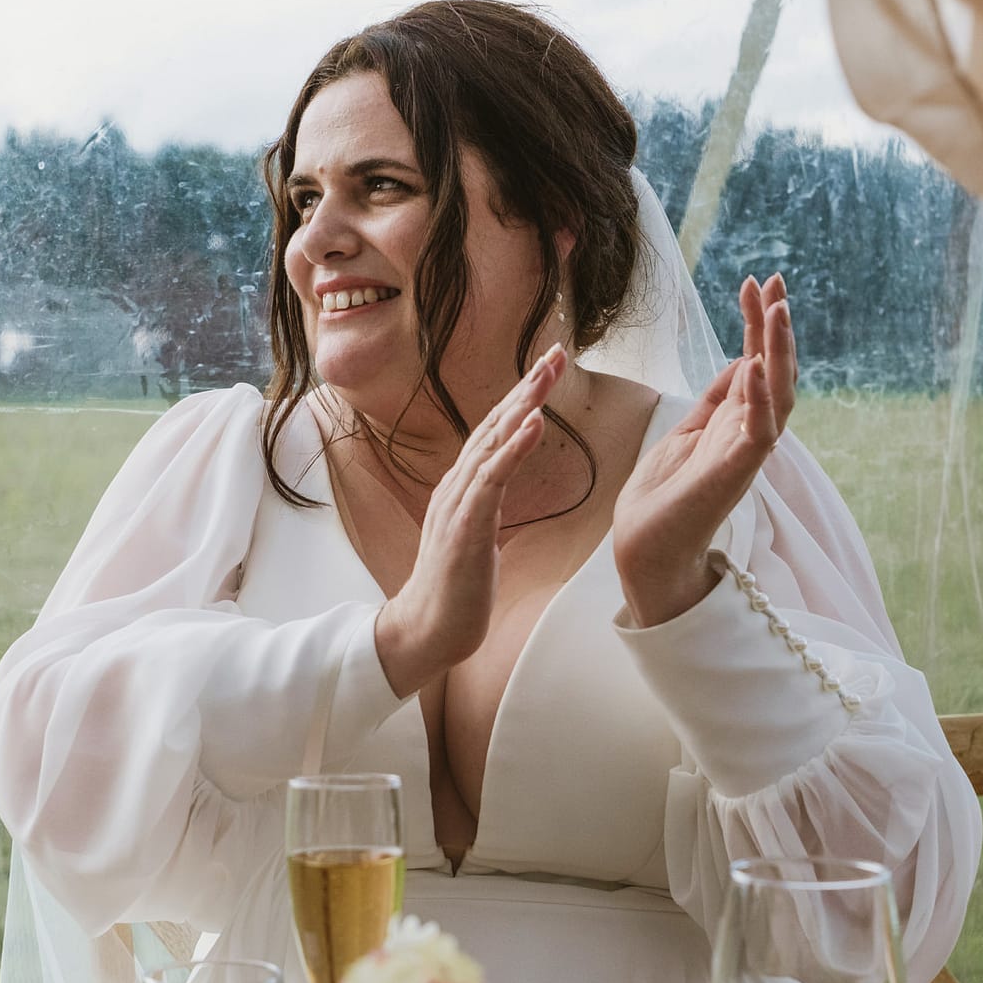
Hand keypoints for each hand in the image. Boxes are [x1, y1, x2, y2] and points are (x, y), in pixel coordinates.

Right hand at [373, 344, 565, 695]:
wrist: (427, 631)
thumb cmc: (455, 592)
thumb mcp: (476, 540)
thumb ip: (484, 509)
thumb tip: (498, 492)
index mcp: (461, 490)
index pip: (495, 435)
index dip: (521, 400)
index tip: (547, 371)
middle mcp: (456, 488)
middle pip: (494, 425)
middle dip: (526, 387)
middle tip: (555, 351)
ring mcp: (458, 504)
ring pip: (493, 443)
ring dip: (522, 405)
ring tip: (547, 373)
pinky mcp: (466, 526)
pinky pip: (492, 479)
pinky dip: (513, 448)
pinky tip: (534, 424)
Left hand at [613, 273, 796, 626]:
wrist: (645, 547)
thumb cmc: (662, 497)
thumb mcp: (685, 432)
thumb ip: (714, 401)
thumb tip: (740, 362)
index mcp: (734, 422)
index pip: (755, 362)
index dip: (757, 324)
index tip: (756, 285)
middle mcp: (747, 433)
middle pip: (775, 370)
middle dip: (775, 326)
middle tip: (777, 281)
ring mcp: (745, 453)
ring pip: (777, 394)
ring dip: (777, 351)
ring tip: (777, 309)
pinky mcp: (734, 473)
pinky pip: (757, 430)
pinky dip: (757, 396)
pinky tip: (753, 363)